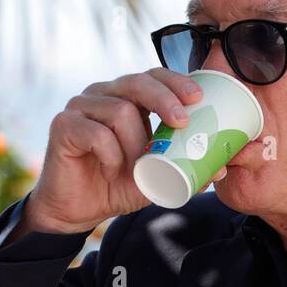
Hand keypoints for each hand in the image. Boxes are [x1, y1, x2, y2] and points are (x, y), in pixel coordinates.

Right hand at [23, 69, 227, 233]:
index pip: (153, 76)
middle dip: (164, 99)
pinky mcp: (63, 125)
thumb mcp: (157, 177)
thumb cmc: (117, 185)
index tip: (198, 98)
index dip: (175, 82)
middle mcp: (103, 94)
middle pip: (137, 82)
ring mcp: (80, 106)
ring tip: (134, 166)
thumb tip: (223, 169)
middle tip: (183, 122)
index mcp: (126, 97)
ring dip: (134, 143)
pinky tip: (111, 169)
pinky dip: (110, 154)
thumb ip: (185, 169)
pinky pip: (95, 133)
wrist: (77, 210)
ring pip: (119, 111)